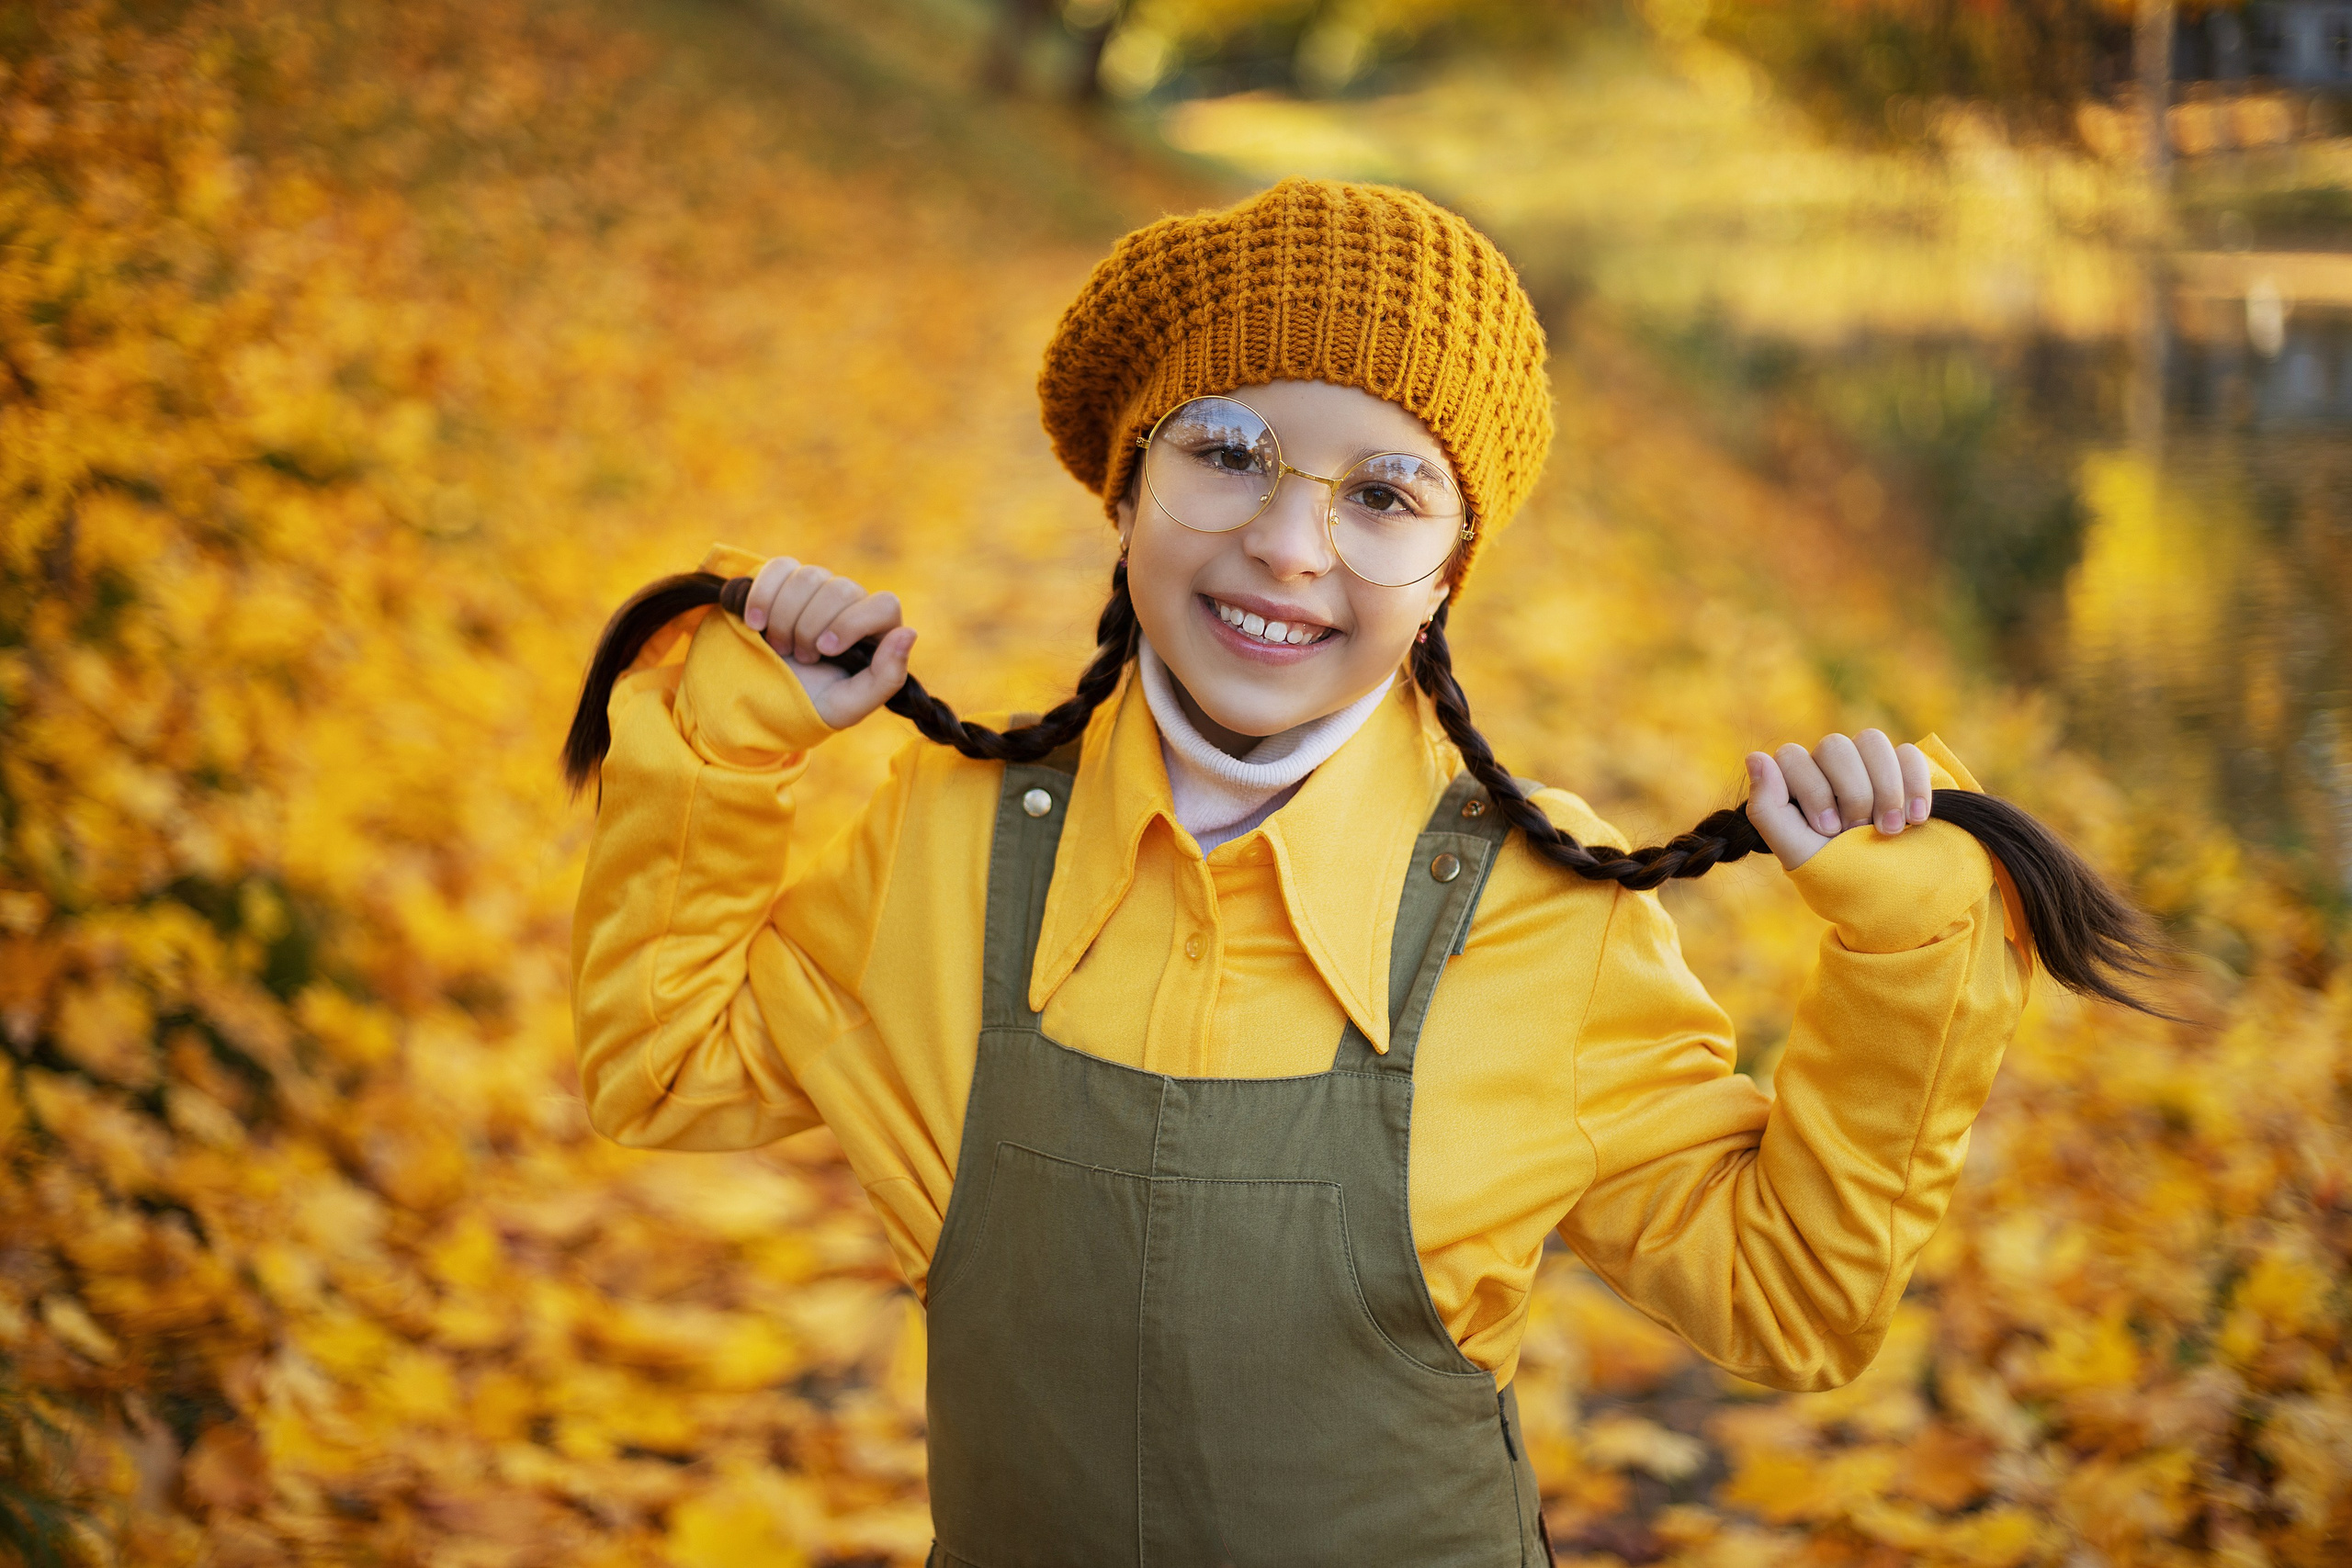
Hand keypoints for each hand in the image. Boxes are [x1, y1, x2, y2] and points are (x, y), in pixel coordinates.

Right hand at [739, 557, 914, 729]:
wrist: (764, 699)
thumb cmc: (813, 704)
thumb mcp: (850, 705)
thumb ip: (887, 678)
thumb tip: (909, 633)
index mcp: (878, 631)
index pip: (884, 605)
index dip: (853, 623)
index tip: (826, 649)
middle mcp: (852, 603)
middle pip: (841, 589)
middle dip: (812, 628)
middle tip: (802, 658)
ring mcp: (819, 587)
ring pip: (808, 576)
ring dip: (786, 617)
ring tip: (781, 648)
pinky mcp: (785, 579)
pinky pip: (779, 568)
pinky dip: (763, 595)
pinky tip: (755, 624)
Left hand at [1744, 729, 1931, 871]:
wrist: (1892, 893)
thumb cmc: (1838, 872)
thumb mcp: (1796, 851)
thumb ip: (1766, 809)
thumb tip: (1755, 757)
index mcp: (1796, 783)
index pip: (1792, 756)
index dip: (1812, 790)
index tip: (1827, 829)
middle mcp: (1828, 767)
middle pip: (1834, 746)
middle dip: (1852, 793)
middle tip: (1856, 830)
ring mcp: (1867, 765)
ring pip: (1871, 741)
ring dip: (1884, 789)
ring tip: (1889, 830)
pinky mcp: (1904, 769)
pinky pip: (1908, 753)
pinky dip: (1914, 786)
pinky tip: (1915, 819)